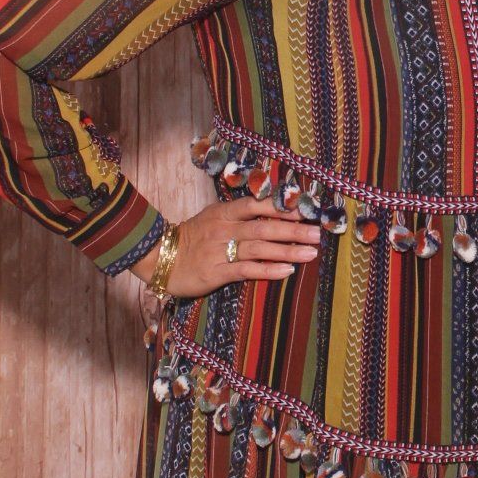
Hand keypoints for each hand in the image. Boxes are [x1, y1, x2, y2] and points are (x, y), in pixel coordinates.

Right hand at [132, 198, 321, 297]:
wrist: (159, 257)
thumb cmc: (192, 238)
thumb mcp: (213, 217)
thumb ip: (239, 214)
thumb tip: (272, 210)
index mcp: (224, 212)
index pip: (257, 205)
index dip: (282, 208)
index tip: (306, 211)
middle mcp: (224, 228)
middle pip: (264, 227)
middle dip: (294, 230)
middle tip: (317, 233)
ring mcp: (219, 250)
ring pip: (260, 248)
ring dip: (288, 250)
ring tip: (311, 253)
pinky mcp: (216, 272)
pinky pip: (247, 270)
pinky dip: (269, 270)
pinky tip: (287, 271)